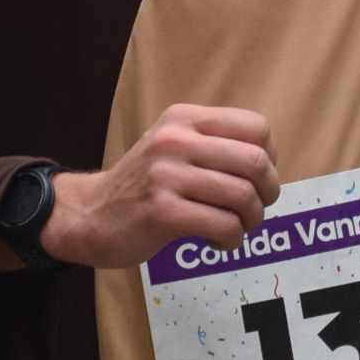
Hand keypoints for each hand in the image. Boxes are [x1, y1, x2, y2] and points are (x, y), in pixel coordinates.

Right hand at [39, 105, 280, 268]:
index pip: (257, 127)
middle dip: (268, 193)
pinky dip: (231, 239)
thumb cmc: (144, 186)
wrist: (89, 215)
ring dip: (251, 221)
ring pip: (243, 196)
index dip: (269, 157)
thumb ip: (215, 144)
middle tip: (253, 209)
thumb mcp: (173, 146)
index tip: (255, 179)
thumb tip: (269, 162)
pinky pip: (223, 225)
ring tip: (235, 228)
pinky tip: (215, 241)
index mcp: (184, 118)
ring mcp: (166, 175)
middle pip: (256, 162)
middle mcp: (175, 140)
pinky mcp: (161, 212)